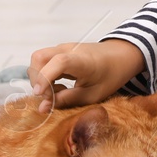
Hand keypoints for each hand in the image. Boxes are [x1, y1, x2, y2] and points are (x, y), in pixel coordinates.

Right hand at [27, 39, 144, 110]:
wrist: (119, 56)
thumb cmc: (109, 75)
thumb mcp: (92, 94)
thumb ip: (67, 100)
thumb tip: (42, 108)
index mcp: (83, 60)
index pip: (59, 62)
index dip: (45, 78)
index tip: (39, 95)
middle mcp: (69, 49)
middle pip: (39, 57)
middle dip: (37, 80)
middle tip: (48, 98)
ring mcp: (63, 48)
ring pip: (38, 58)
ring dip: (39, 78)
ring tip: (55, 93)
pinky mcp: (60, 51)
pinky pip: (43, 61)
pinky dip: (44, 76)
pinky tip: (58, 87)